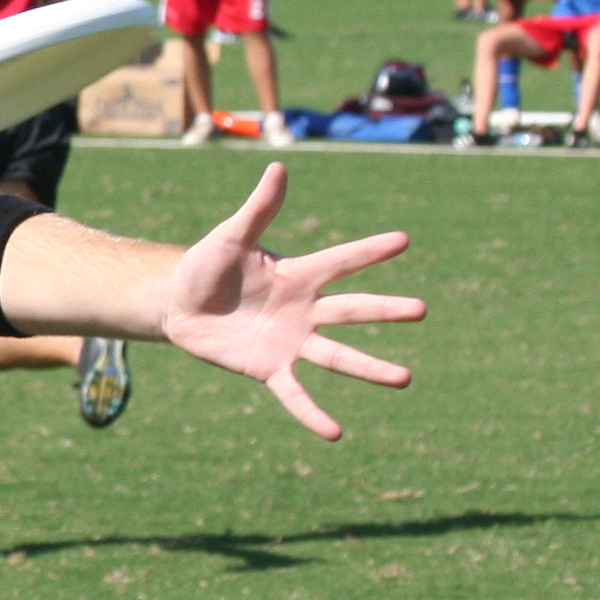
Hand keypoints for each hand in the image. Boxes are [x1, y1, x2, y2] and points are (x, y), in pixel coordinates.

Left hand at [157, 164, 421, 440]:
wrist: (178, 304)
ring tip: (405, 378)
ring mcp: (290, 341)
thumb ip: (258, 208)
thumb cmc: (206, 265)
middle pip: (351, 309)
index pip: (340, 260)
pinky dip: (313, 413)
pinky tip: (335, 433)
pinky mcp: (269, 368)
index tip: (404, 239)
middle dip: (385, 309)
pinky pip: (295, 393)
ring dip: (369, 367)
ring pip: (337, 355)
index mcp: (298, 274)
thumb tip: (279, 166)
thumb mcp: (229, 236)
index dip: (369, 250)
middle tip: (421, 309)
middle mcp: (304, 309)